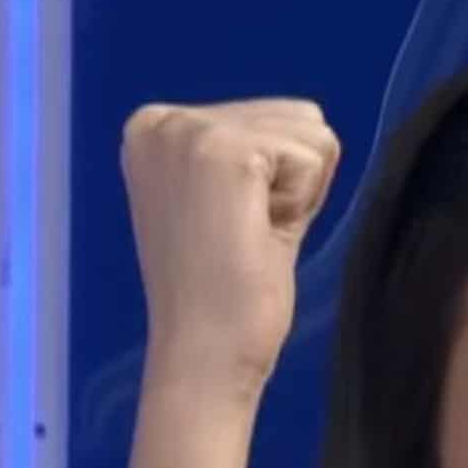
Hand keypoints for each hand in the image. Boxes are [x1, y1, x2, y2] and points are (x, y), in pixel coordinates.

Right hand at [119, 98, 338, 395]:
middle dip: (287, 180)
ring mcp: (188, 131)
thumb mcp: (226, 197)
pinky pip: (314, 155)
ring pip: (310, 130)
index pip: (268, 117)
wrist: (202, 353)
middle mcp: (161, 120)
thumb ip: (250, 154)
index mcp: (152, 129)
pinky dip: (302, 203)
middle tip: (242, 235)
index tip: (229, 225)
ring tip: (248, 235)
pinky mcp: (224, 150)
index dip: (271, 179)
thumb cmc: (219, 291)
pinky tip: (256, 236)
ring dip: (297, 191)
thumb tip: (308, 120)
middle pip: (293, 114)